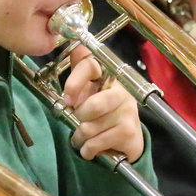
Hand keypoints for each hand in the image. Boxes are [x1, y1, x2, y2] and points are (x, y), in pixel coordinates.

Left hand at [62, 45, 143, 161]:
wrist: (127, 139)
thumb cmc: (103, 113)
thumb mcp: (89, 92)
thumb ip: (80, 74)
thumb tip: (75, 46)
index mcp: (108, 76)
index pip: (90, 66)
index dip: (74, 81)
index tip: (66, 99)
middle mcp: (121, 91)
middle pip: (93, 105)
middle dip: (79, 117)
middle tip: (79, 120)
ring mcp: (128, 111)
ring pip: (90, 128)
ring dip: (80, 137)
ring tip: (85, 136)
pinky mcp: (129, 132)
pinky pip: (96, 143)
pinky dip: (87, 149)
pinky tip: (92, 147)